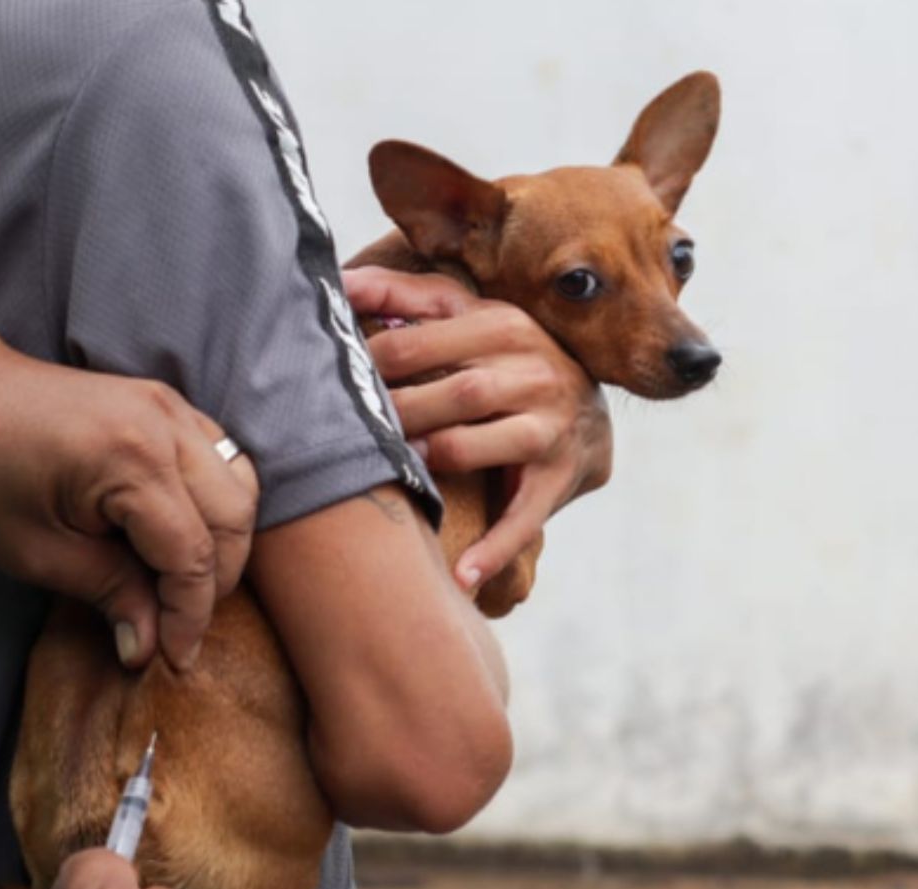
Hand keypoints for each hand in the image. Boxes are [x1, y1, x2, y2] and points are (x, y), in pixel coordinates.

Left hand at [0, 203, 256, 672]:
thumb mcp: (35, 552)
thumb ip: (108, 594)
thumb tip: (152, 646)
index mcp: (131, 460)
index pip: (191, 555)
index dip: (189, 617)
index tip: (174, 661)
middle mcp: (165, 424)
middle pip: (233, 518)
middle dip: (216, 582)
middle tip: (178, 627)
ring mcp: (170, 406)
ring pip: (239, 484)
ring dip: (223, 541)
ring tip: (181, 586)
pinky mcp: (165, 402)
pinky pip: (221, 457)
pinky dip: (216, 502)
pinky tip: (179, 537)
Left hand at [342, 266, 612, 588]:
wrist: (586, 410)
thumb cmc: (502, 357)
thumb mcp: (468, 315)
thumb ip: (405, 295)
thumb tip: (338, 281)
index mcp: (502, 325)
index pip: (416, 343)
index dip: (367, 365)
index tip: (331, 381)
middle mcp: (532, 372)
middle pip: (448, 394)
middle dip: (393, 415)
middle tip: (350, 433)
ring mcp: (548, 427)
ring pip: (470, 447)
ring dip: (426, 463)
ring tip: (391, 474)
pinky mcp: (556, 478)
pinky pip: (522, 518)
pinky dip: (492, 550)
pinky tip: (461, 577)